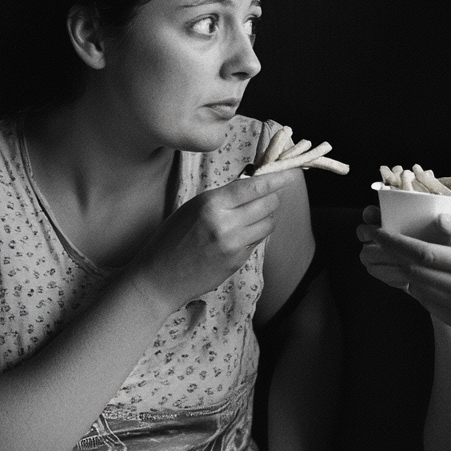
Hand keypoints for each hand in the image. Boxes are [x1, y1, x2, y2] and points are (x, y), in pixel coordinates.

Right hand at [125, 169, 300, 310]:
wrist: (159, 278)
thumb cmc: (171, 238)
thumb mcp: (193, 207)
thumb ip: (224, 196)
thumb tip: (252, 180)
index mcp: (212, 204)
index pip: (255, 186)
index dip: (276, 178)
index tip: (290, 173)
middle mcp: (226, 224)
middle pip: (268, 204)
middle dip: (272, 197)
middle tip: (267, 195)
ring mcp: (234, 245)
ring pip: (268, 224)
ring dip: (266, 217)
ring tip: (251, 216)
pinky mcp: (238, 262)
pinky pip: (258, 241)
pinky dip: (255, 234)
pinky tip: (240, 234)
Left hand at [359, 211, 450, 335]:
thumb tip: (439, 218)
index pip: (426, 255)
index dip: (396, 243)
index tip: (377, 232)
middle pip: (416, 274)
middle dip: (388, 256)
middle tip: (369, 243)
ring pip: (419, 290)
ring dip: (398, 273)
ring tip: (383, 257)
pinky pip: (430, 305)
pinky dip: (417, 289)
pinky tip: (413, 276)